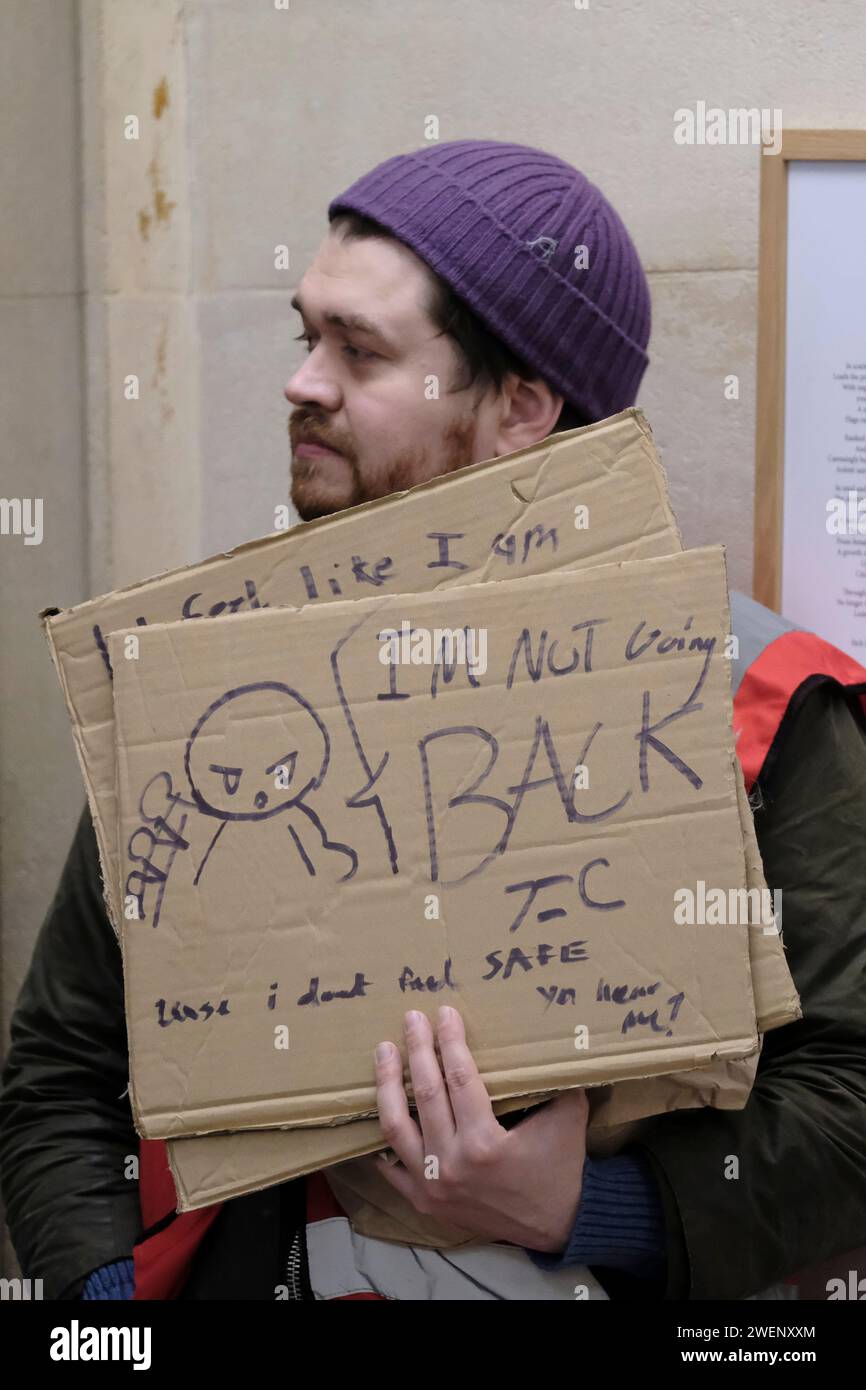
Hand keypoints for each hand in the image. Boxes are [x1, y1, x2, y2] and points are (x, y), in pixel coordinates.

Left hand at [374, 1004, 588, 1251]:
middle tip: (411, 1018)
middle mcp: (451, 1163)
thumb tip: (549, 1035)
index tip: (444, 1013)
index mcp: (484, 1142)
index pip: (459, 1077)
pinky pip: (391, 1167)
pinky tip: (375, 1110)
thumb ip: (553, 1075)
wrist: (560, 1224)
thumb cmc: (562, 1164)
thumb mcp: (567, 1114)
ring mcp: (432, 1185)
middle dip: (417, 1049)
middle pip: (425, 1093)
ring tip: (385, 1051)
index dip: (450, 1040)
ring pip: (395, 1126)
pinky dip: (381, 1140)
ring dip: (387, 1084)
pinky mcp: (424, 1201)